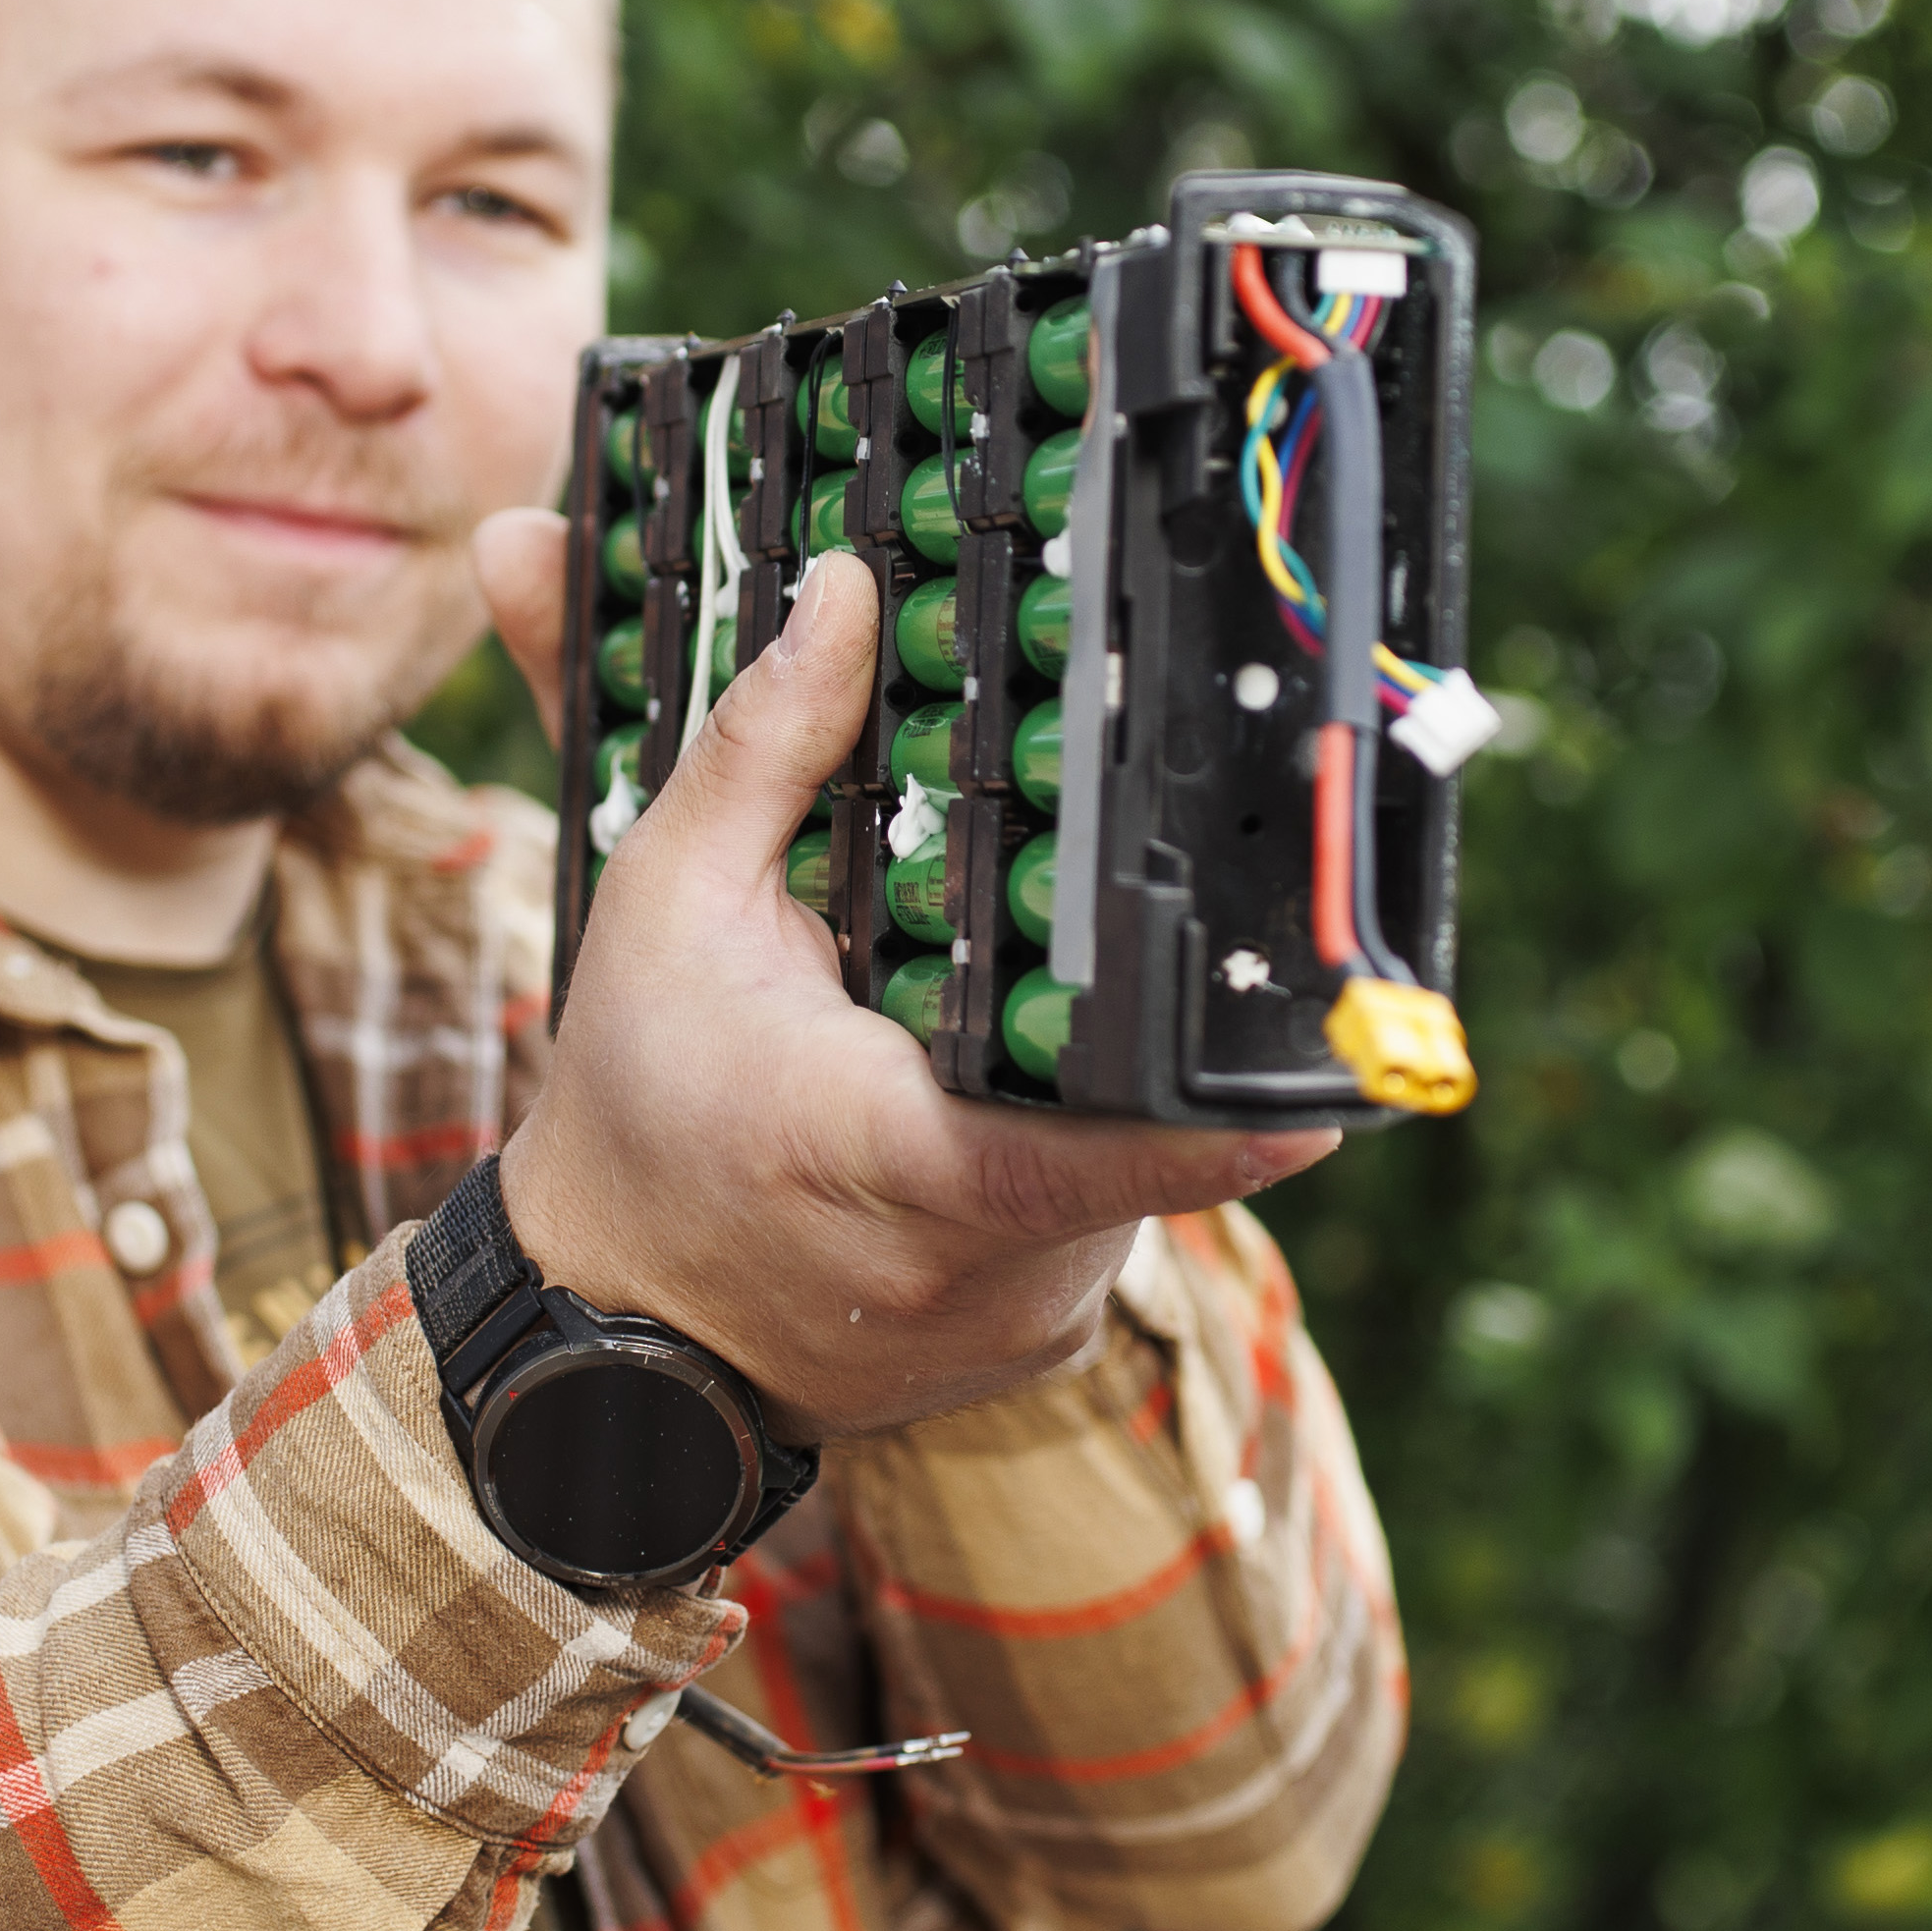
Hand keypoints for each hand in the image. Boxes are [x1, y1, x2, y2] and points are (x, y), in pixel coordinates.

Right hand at [464, 522, 1336, 1438]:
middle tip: (1081, 936)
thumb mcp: (669, 903)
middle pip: (1131, 1113)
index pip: (1078, 1149)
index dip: (1204, 1133)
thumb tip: (841, 589)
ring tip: (993, 1023)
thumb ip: (768, 746)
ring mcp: (1020, 1315)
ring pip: (1133, 1165)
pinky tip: (988, 1108)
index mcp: (883, 1152)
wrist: (615, 1324)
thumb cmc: (636, 1109)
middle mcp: (976, 1262)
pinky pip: (1104, 1220)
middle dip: (1123, 1015)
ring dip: (1094, 1085)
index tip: (1316, 1106)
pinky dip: (1072, 1158)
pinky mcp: (1038, 1341)